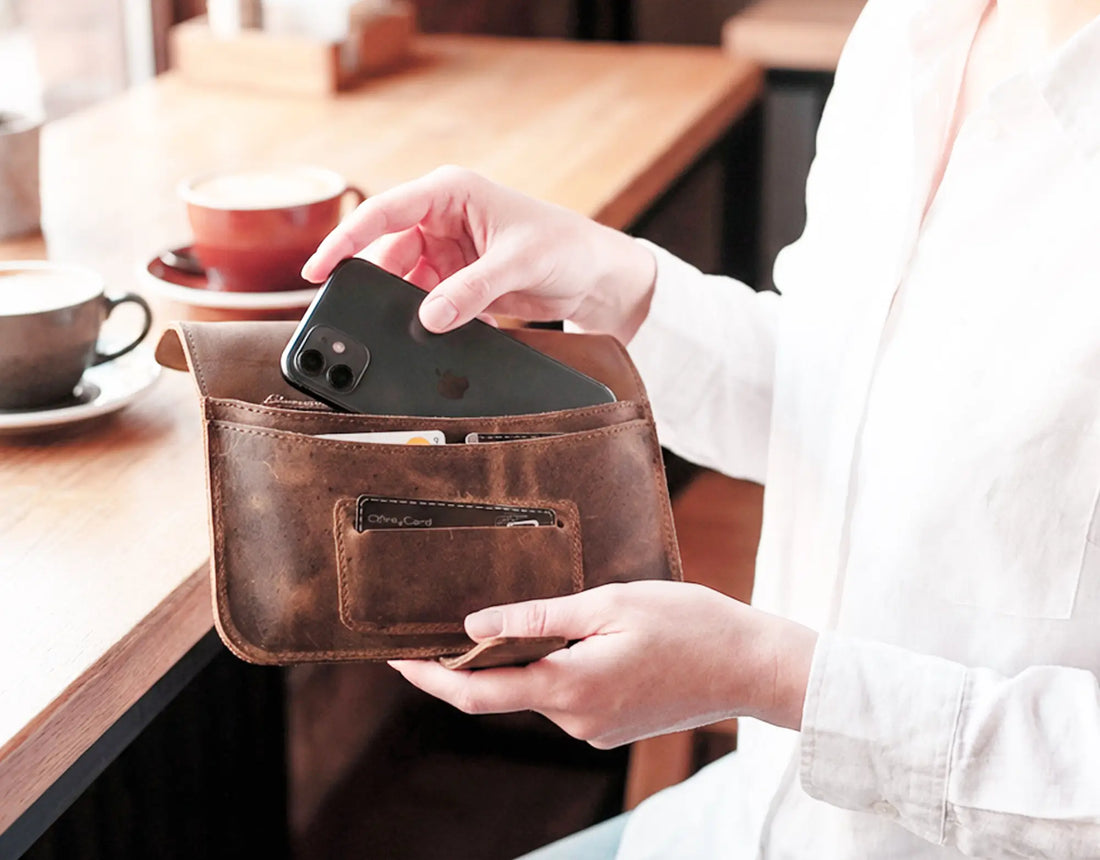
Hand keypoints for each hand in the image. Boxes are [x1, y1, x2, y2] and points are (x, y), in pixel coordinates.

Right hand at [301, 166, 656, 342]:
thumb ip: (471, 291)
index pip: (384, 212)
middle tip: (365, 317)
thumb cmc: (566, 246)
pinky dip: (431, 320)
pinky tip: (440, 332)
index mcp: (451, 192)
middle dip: (380, 285)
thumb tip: (428, 319)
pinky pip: (429, 303)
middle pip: (389, 253)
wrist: (597, 276)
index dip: (346, 239)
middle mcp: (443, 218)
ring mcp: (449, 253)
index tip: (318, 269)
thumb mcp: (518, 265)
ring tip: (412, 330)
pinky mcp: (460, 282)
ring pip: (407, 283)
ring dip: (408, 308)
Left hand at [389, 581, 817, 747]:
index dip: (431, 677)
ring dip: (528, 659)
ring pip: (540, 690)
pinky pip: (568, 697)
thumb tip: (476, 625)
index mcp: (569, 687)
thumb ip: (539, 618)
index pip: (476, 694)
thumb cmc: (690, 625)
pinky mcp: (612, 728)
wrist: (752, 667)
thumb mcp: (611, 603)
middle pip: (505, 691)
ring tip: (550, 613)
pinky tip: (583, 638)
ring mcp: (595, 730)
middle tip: (462, 617)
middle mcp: (576, 720)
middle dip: (479, 660)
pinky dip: (557, 670)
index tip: (397, 659)